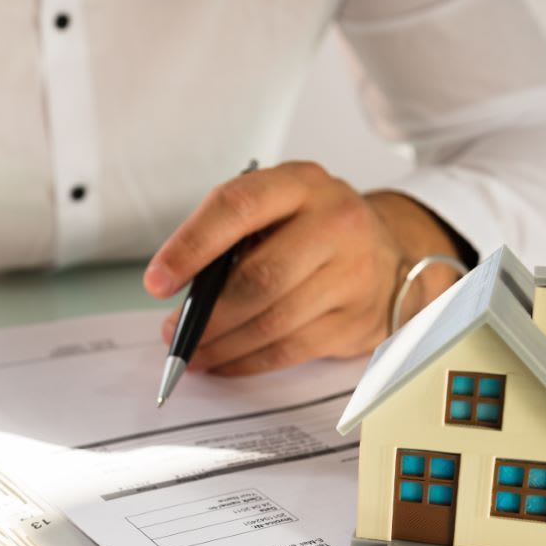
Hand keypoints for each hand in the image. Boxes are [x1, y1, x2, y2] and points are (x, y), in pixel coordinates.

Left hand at [142, 161, 464, 375]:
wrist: (389, 251)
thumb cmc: (313, 230)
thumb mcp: (278, 209)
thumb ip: (234, 238)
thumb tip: (184, 295)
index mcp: (301, 184)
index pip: (237, 207)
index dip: (190, 246)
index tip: (157, 281)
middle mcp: (335, 222)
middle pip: (259, 278)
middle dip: (207, 314)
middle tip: (173, 331)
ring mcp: (352, 273)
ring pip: (273, 322)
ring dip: (222, 344)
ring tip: (192, 352)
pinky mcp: (355, 319)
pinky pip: (289, 350)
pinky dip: (247, 361)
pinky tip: (223, 362)